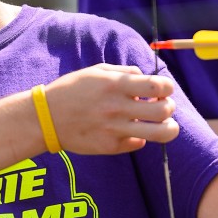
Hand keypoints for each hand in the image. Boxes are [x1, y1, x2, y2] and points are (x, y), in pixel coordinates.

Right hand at [44, 63, 178, 154]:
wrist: (47, 118)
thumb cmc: (72, 90)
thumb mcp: (96, 71)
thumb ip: (125, 73)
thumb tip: (146, 78)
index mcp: (116, 85)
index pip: (158, 86)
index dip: (167, 88)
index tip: (163, 90)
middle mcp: (118, 107)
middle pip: (164, 111)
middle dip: (170, 107)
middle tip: (164, 107)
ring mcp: (116, 129)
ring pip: (158, 133)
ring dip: (168, 129)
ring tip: (166, 126)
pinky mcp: (111, 146)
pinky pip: (138, 143)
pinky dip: (140, 138)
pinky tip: (132, 132)